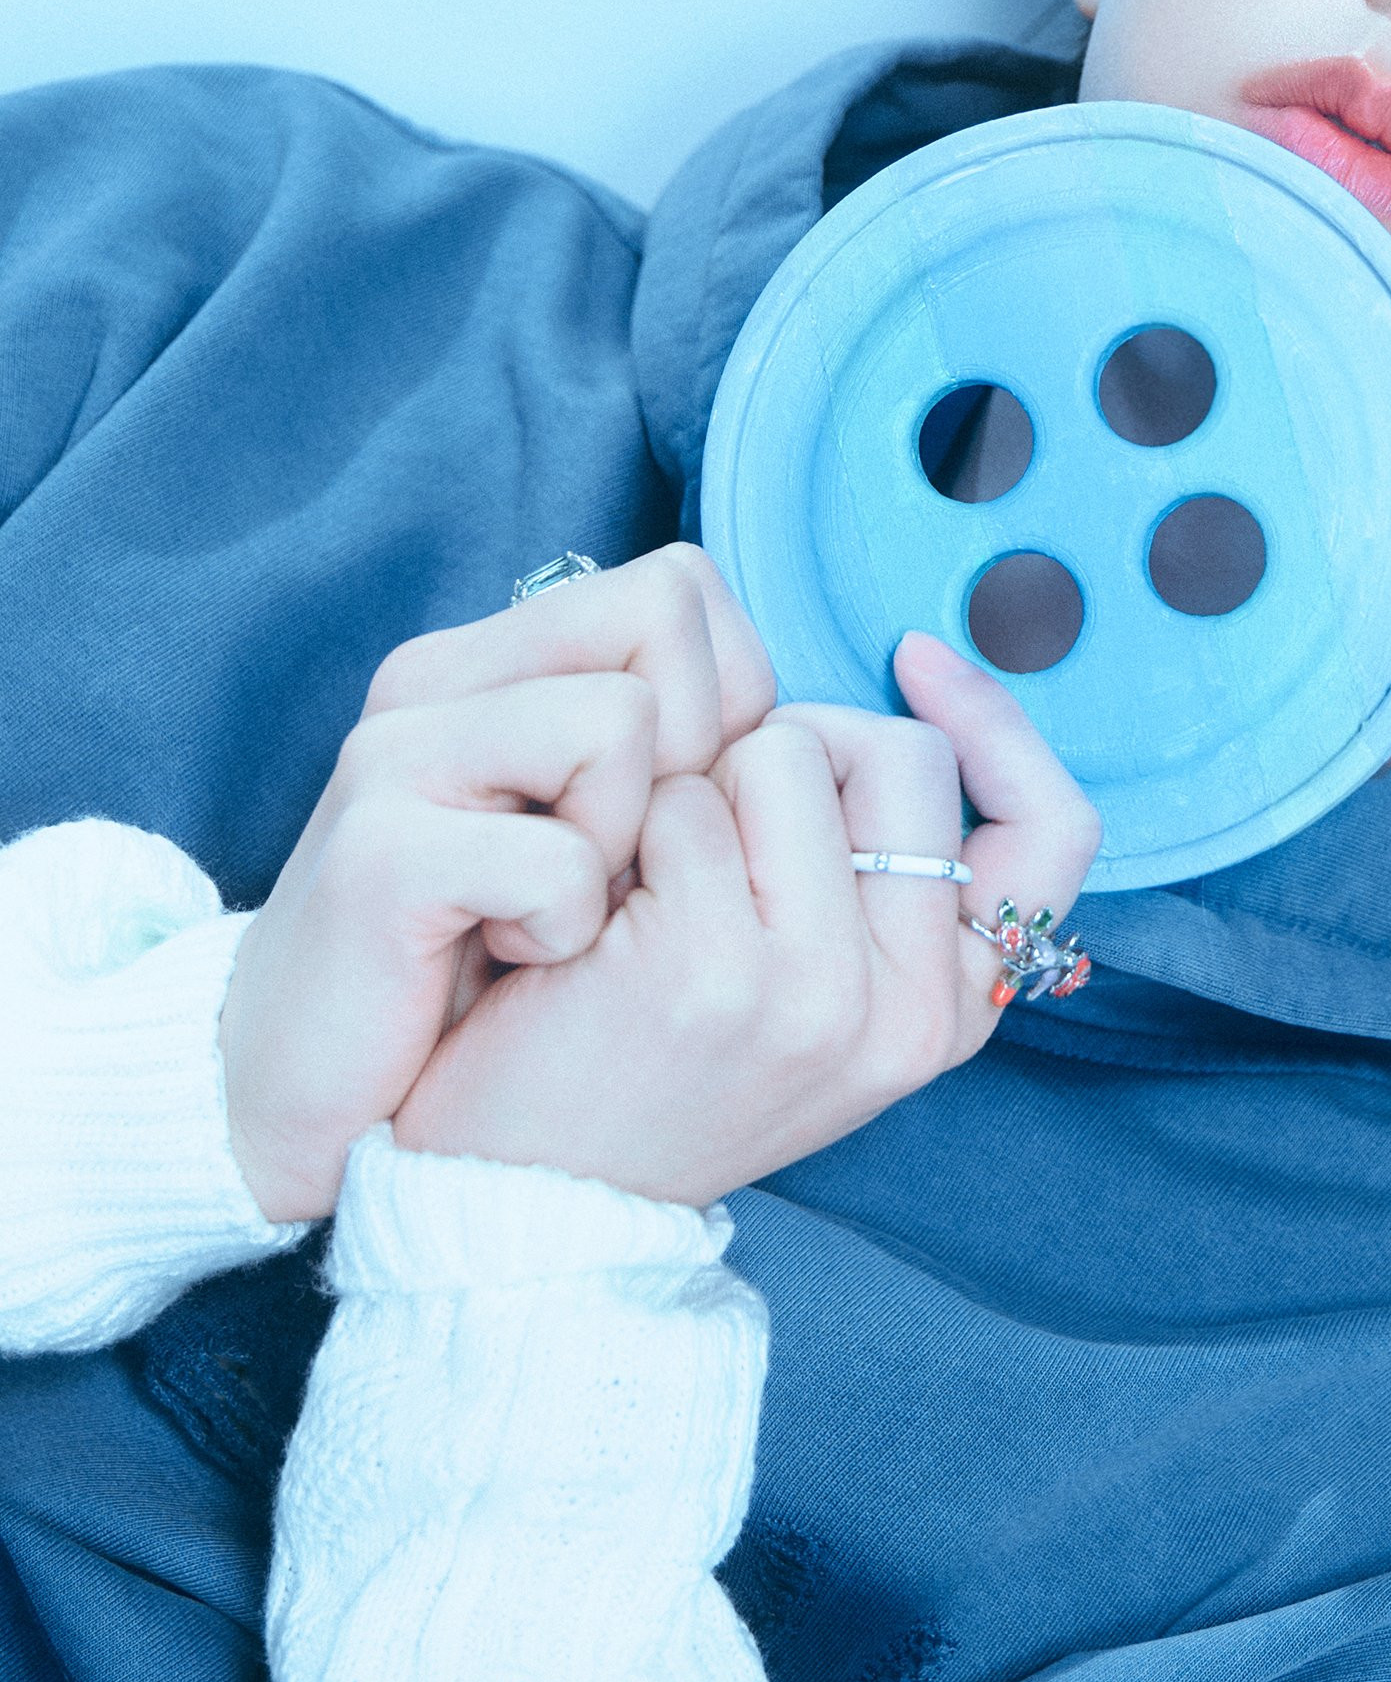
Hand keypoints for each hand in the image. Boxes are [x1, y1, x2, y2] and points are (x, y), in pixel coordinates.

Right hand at [221, 549, 774, 1221]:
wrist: (307, 1093)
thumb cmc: (472, 969)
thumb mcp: (578, 835)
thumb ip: (657, 758)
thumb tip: (793, 727)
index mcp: (496, 666)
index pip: (682, 588)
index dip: (731, 700)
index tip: (687, 814)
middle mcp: (442, 682)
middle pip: (665, 612)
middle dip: (696, 755)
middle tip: (632, 868)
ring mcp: (405, 757)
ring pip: (619, 722)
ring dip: (628, 845)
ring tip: (567, 917)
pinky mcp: (382, 855)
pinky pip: (555, 858)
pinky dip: (565, 927)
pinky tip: (518, 963)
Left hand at [391, 633, 1101, 1203]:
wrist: (528, 1200)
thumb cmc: (657, 1067)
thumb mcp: (817, 1003)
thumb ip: (881, 887)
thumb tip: (907, 700)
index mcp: (949, 1013)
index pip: (1053, 832)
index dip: (996, 725)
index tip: (916, 664)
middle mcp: (905, 1009)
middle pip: (898, 750)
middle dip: (800, 740)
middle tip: (717, 811)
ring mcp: (814, 992)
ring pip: (784, 750)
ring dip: (700, 778)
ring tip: (648, 876)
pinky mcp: (707, 969)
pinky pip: (680, 796)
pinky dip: (624, 819)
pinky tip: (592, 901)